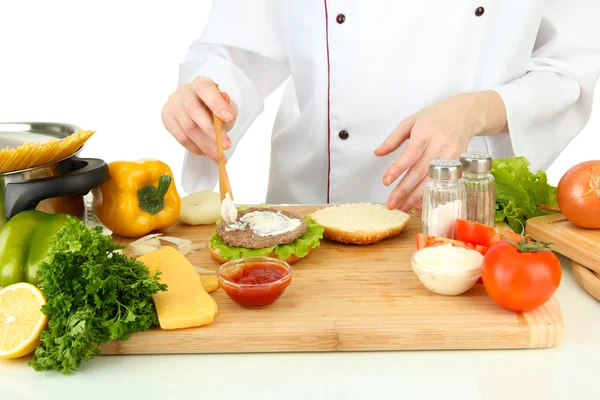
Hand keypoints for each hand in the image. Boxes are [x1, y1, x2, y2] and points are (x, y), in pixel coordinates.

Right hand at [161, 76, 238, 162]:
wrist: (200, 112)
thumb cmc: (215, 110)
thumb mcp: (227, 107)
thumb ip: (228, 107)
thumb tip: (225, 100)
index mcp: (201, 83)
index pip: (205, 89)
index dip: (216, 103)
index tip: (228, 118)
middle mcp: (184, 91)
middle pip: (193, 111)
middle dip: (211, 131)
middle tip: (225, 146)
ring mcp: (173, 104)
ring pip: (187, 127)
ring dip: (205, 145)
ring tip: (218, 155)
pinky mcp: (166, 117)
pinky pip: (180, 136)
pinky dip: (194, 147)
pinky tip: (204, 152)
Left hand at [375, 90, 506, 211]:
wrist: (465, 113)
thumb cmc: (435, 117)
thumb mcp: (411, 121)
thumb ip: (393, 138)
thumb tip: (377, 153)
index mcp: (425, 132)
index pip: (410, 154)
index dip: (397, 168)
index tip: (385, 181)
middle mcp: (439, 145)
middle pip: (420, 171)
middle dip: (404, 190)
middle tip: (391, 203)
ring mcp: (451, 156)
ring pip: (432, 180)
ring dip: (416, 197)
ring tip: (402, 207)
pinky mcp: (459, 163)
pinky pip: (443, 183)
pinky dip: (431, 194)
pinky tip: (419, 205)